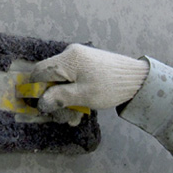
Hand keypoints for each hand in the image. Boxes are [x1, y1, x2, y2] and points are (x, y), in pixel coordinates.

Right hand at [30, 44, 148, 123]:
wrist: (138, 78)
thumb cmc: (110, 86)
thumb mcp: (84, 96)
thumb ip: (59, 97)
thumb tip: (40, 102)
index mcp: (68, 59)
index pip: (39, 71)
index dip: (34, 88)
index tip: (36, 105)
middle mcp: (70, 54)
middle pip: (50, 77)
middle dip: (53, 98)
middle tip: (63, 117)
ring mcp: (79, 58)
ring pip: (61, 80)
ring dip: (65, 99)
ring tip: (75, 117)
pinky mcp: (86, 64)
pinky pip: (72, 79)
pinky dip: (73, 93)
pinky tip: (81, 107)